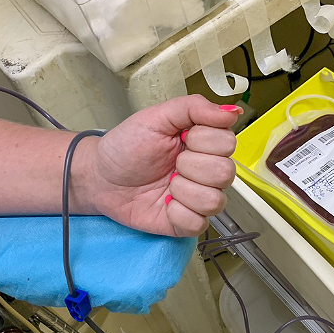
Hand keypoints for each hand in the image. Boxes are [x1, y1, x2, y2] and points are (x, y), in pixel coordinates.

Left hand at [86, 95, 241, 236]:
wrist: (101, 176)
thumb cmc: (127, 145)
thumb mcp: (157, 116)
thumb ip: (194, 108)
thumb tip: (233, 112)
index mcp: (206, 143)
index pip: (228, 142)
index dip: (202, 141)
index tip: (180, 138)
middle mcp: (208, 171)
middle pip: (225, 173)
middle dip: (190, 166)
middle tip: (169, 164)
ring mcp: (199, 199)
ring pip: (214, 201)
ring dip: (183, 191)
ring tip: (166, 184)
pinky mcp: (187, 223)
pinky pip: (198, 224)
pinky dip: (177, 214)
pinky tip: (164, 204)